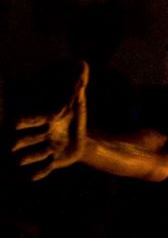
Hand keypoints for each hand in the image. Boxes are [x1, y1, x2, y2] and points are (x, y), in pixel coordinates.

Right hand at [12, 61, 88, 180]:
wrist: (79, 139)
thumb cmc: (74, 117)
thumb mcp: (78, 102)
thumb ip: (78, 84)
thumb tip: (83, 63)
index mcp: (45, 119)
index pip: (32, 118)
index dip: (26, 120)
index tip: (14, 121)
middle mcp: (39, 135)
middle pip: (25, 139)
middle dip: (22, 140)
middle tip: (14, 144)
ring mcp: (44, 150)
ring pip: (30, 155)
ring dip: (30, 156)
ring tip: (26, 159)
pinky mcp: (51, 162)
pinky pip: (40, 171)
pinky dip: (37, 173)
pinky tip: (35, 174)